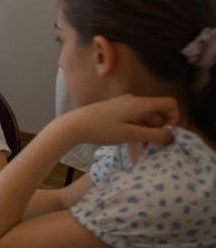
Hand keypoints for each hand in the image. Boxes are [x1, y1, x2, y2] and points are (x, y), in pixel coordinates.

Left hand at [58, 94, 177, 147]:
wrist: (74, 125)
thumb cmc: (102, 129)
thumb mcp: (131, 134)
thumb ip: (154, 135)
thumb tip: (172, 136)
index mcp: (140, 103)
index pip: (169, 104)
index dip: (173, 119)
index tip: (165, 134)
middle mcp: (134, 100)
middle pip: (158, 112)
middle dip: (159, 129)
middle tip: (153, 146)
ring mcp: (124, 105)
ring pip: (146, 117)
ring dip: (148, 131)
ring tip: (143, 147)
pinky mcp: (116, 111)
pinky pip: (134, 119)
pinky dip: (138, 129)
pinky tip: (133, 142)